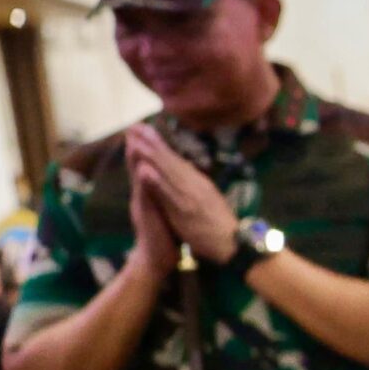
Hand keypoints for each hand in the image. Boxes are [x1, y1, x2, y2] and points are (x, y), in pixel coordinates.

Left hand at [127, 125, 239, 264]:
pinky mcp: (184, 210)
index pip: (176, 160)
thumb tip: (188, 172)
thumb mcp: (208, 199)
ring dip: (151, 156)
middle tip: (135, 126)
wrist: (233, 244)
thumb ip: (196, 186)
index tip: (144, 130)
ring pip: (167, 172)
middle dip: (152, 142)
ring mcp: (189, 196)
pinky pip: (168, 194)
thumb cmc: (219, 224)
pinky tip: (144, 170)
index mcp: (197, 182)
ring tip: (136, 141)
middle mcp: (193, 184)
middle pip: (170, 160)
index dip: (160, 144)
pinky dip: (156, 182)